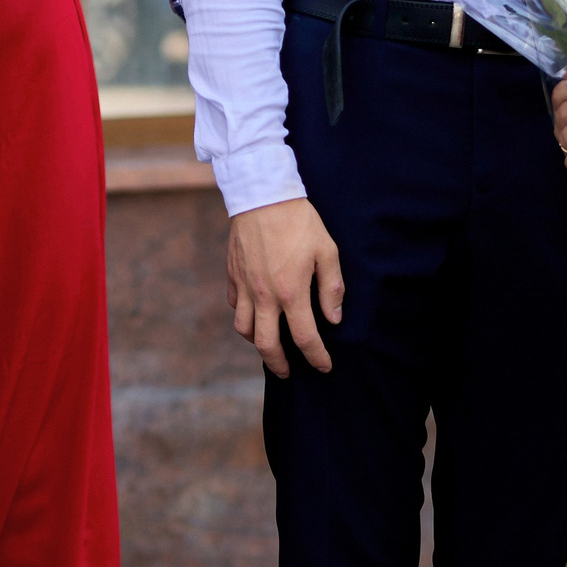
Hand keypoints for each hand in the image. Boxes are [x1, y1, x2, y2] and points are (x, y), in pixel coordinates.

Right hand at [225, 198, 344, 377]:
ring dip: (257, 343)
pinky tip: (254, 311)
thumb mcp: (326, 250)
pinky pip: (234, 305)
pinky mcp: (232, 273)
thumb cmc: (298, 221)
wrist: (261, 193)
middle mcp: (264, 295)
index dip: (317, 358)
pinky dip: (244, 315)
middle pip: (267, 345)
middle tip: (288, 372)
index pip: (305, 338)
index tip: (324, 366)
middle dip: (279, 365)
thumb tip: (333, 318)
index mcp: (291, 292)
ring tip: (269, 344)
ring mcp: (244, 286)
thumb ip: (331, 287)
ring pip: (244, 329)